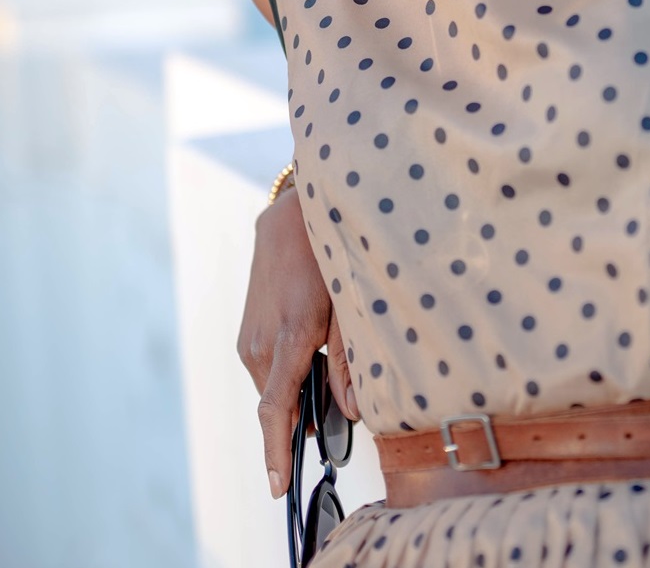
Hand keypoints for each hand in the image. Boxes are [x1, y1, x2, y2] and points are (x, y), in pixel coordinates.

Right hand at [236, 186, 357, 496]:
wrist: (292, 215)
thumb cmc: (329, 254)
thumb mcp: (349, 304)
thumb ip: (348, 361)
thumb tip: (352, 411)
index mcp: (291, 337)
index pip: (277, 408)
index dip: (276, 451)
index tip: (278, 486)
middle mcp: (261, 342)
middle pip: (280, 403)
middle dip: (304, 416)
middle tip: (338, 410)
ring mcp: (248, 336)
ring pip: (273, 384)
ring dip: (297, 389)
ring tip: (328, 362)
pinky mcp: (246, 329)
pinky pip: (266, 366)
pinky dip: (287, 371)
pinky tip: (311, 346)